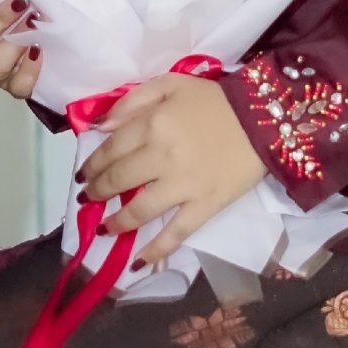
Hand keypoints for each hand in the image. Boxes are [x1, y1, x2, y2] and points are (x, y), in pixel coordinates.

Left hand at [79, 73, 265, 266]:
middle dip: (98, 192)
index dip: (92, 164)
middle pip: (119, 180)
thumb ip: (133, 101)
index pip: (111, 149)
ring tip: (103, 229)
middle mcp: (161, 157)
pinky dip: (155, 250)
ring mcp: (183, 186)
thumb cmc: (214, 100)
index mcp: (152, 125)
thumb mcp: (170, 83)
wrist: (263, 118)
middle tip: (88, 199)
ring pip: (139, 210)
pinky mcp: (205, 205)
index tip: (83, 174)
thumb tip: (101, 126)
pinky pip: (176, 233)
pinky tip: (137, 263)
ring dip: (116, 222)